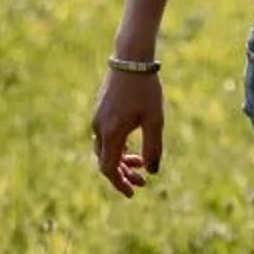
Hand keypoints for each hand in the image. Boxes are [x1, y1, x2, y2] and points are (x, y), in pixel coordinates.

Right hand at [91, 67, 163, 198]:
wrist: (130, 60)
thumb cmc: (145, 90)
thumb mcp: (155, 121)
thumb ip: (153, 148)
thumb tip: (152, 172)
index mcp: (111, 133)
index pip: (109, 169)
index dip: (120, 183)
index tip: (133, 193)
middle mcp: (99, 128)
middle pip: (106, 161)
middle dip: (123, 174)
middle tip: (142, 182)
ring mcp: (98, 119)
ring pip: (106, 149)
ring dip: (122, 160)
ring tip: (141, 163)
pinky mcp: (101, 111)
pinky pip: (106, 137)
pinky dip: (119, 147)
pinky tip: (133, 146)